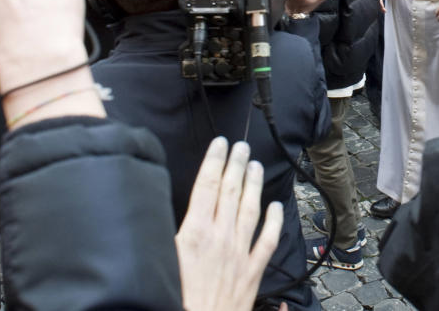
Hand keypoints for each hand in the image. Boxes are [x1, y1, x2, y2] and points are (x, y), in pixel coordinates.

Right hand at [175, 137, 282, 310]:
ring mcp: (239, 253)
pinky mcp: (252, 272)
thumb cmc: (174, 299)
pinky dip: (274, 221)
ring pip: (250, 210)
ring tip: (255, 165)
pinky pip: (267, 241)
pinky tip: (276, 207)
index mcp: (195, 233)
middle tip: (241, 145)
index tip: (220, 144)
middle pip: (230, 192)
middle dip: (236, 165)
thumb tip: (171, 208)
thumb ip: (169, 233)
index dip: (214, 161)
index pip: (207, 186)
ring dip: (253, 185)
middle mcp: (221, 238)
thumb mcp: (161, 259)